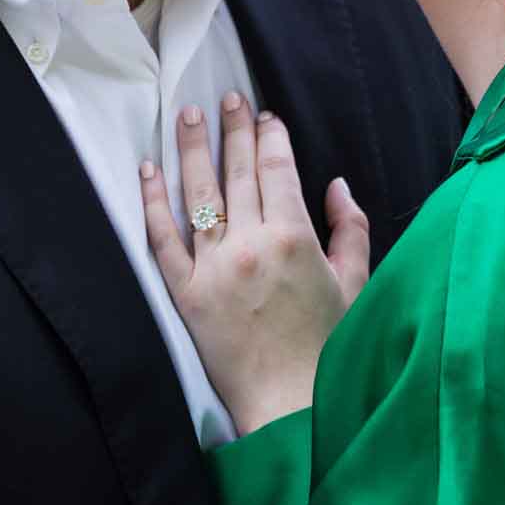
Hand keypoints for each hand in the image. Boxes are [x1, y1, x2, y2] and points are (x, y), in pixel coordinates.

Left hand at [139, 92, 370, 434]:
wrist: (292, 406)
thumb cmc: (329, 347)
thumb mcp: (356, 283)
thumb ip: (350, 228)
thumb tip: (335, 183)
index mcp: (295, 237)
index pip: (277, 170)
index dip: (270, 137)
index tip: (265, 115)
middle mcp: (251, 244)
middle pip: (237, 172)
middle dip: (233, 130)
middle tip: (226, 97)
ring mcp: (214, 267)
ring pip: (199, 194)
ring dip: (192, 149)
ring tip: (187, 114)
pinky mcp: (186, 293)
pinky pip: (163, 240)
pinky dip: (154, 202)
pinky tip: (148, 170)